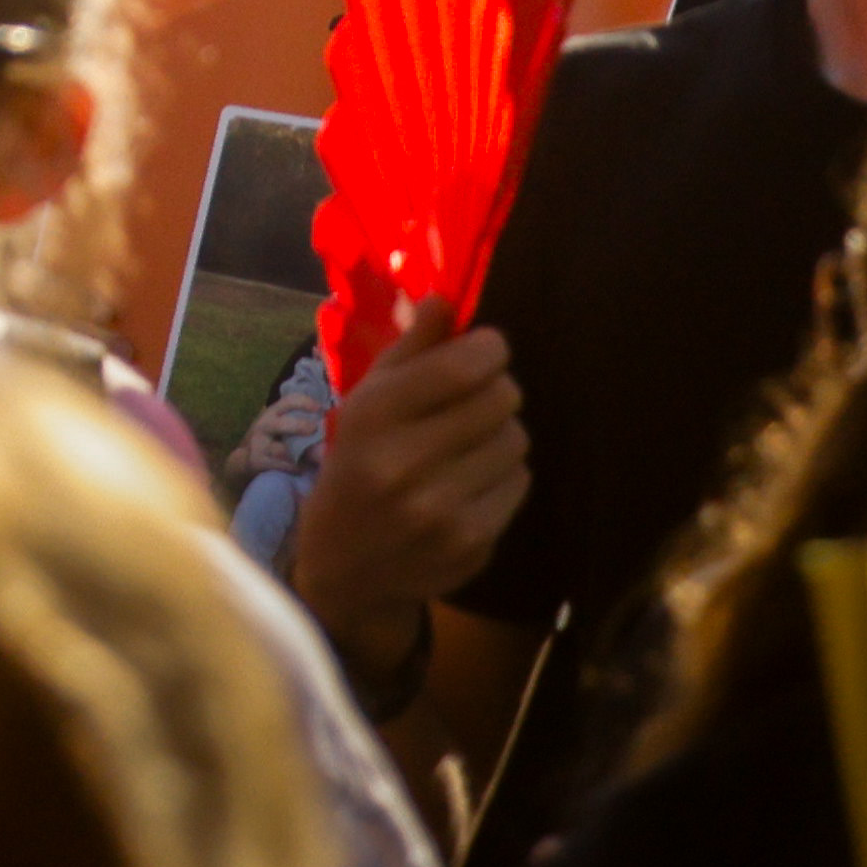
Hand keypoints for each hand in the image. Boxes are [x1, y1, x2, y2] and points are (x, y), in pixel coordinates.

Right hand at [282, 316, 527, 654]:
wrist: (347, 568)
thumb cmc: (357, 466)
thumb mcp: (365, 403)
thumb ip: (408, 350)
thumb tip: (445, 298)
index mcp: (372, 419)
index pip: (459, 368)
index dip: (488, 348)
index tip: (486, 348)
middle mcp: (404, 465)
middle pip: (501, 400)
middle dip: (497, 388)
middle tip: (478, 396)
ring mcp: (441, 511)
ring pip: (516, 440)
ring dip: (502, 432)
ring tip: (472, 441)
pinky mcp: (472, 543)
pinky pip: (519, 482)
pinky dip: (504, 473)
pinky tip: (473, 480)